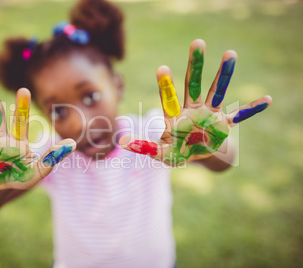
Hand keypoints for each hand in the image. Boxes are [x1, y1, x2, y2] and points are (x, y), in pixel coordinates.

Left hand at [120, 39, 271, 165]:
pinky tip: (266, 100)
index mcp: (176, 116)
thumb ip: (144, 147)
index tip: (162, 67)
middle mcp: (193, 109)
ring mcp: (210, 114)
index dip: (166, 85)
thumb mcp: (161, 152)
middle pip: (193, 84)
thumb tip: (120, 142)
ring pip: (217, 92)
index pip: (169, 98)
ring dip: (223, 75)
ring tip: (230, 54)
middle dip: (195, 65)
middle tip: (197, 42)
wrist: (197, 153)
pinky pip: (240, 116)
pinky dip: (251, 110)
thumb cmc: (177, 150)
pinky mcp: (224, 123)